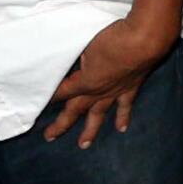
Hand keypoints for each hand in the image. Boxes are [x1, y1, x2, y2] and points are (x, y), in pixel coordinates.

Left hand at [43, 17, 173, 147]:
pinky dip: (123, 117)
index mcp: (85, 82)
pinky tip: (121, 128)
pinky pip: (125, 106)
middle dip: (61, 124)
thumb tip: (67, 55)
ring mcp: (115, 92)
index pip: (61, 92)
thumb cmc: (113, 38)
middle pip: (75, 110)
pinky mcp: (130, 88)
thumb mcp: (85, 43)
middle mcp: (98, 92)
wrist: (145, 40)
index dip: (49, 98)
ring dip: (90, 130)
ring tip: (83, 145)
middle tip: (49, 137)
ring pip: (99, 115)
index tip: (38, 102)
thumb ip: (75, 53)